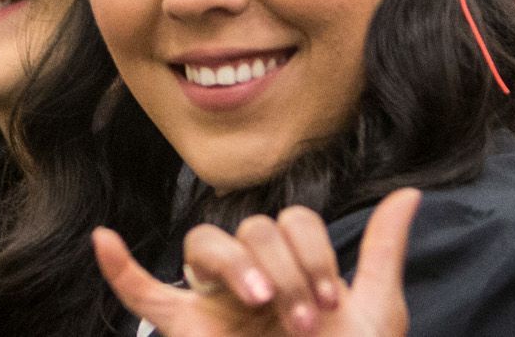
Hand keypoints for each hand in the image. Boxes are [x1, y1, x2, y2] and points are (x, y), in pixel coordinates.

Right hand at [95, 188, 420, 336]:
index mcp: (293, 270)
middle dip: (287, 268)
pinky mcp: (183, 328)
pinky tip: (105, 240)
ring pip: (205, 243)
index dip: (315, 251)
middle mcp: (251, 278)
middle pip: (253, 228)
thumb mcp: (374, 311)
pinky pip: (141, 292)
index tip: (333, 301)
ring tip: (261, 302)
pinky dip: (120, 267)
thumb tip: (410, 192)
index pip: (292, 222)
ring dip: (237, 264)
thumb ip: (382, 250)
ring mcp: (213, 300)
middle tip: (303, 320)